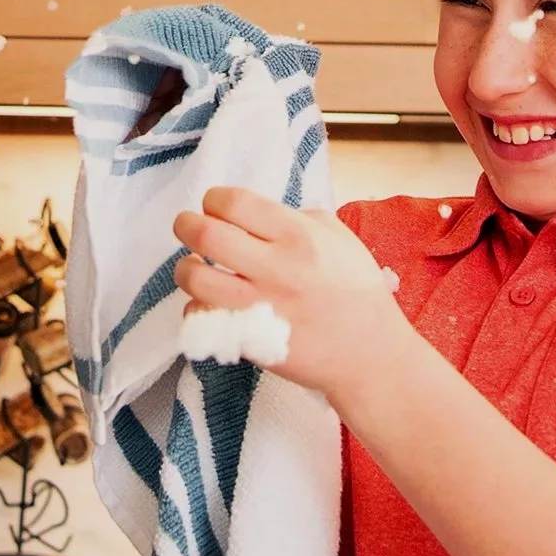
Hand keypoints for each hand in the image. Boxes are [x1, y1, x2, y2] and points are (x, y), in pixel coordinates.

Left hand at [172, 187, 415, 400]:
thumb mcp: (339, 238)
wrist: (370, 356)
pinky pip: (201, 317)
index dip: (214, 199)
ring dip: (185, 268)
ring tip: (194, 267)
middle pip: (204, 234)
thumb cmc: (358, 292)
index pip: (233, 202)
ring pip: (195, 278)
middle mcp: (275, 268)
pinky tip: (209, 302)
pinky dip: (197, 307)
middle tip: (188, 228)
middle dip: (185, 225)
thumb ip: (297, 218)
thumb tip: (257, 215)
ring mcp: (260, 307)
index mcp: (298, 236)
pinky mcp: (249, 340)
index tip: (215, 207)